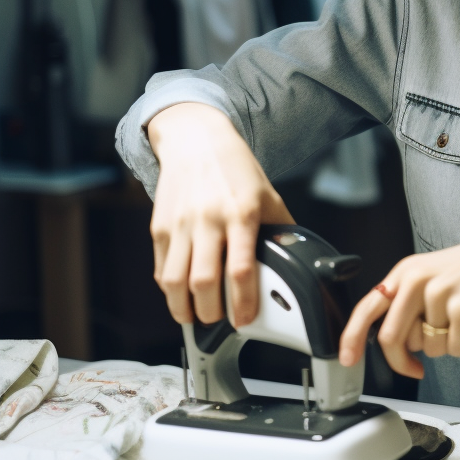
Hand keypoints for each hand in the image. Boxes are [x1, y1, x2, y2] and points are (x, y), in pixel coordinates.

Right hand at [148, 103, 293, 326]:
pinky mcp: (159, 227)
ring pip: (174, 281)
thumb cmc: (236, 169)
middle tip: (220, 320)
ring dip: (183, 308)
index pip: (241, 269)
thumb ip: (281, 229)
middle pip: (203, 282)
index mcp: (241, 214)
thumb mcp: (268, 195)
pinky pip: (161, 268)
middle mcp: (208, 220)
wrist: (196, 139)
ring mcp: (180, 224)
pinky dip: (169, 290)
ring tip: (196, 316)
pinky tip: (180, 296)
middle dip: (211, 313)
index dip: (243, 302)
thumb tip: (300, 259)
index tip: (245, 319)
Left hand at [339, 221, 459, 377]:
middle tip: (417, 366)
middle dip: (404, 361)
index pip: (369, 307)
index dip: (352, 338)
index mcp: (409, 271)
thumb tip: (395, 343)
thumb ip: (413, 302)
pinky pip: (457, 349)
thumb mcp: (440, 274)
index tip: (347, 360)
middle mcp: (420, 280)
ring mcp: (443, 294)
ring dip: (449, 342)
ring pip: (430, 348)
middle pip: (394, 339)